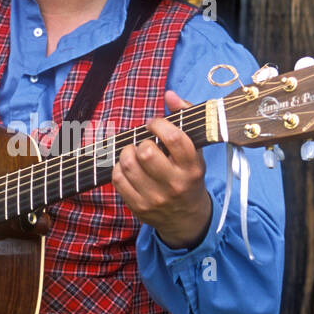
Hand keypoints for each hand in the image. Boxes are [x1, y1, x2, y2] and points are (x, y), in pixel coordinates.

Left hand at [111, 89, 211, 249]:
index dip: (158, 124)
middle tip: (144, 143)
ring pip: (128, 164)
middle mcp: (175, 184)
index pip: (173, 138)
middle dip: (141, 141)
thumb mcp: (195, 151)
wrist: (187, 218)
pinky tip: (128, 168)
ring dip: (127, 152)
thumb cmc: (189, 177)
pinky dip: (119, 168)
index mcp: (192, 167)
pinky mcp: (139, 207)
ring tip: (134, 153)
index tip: (154, 124)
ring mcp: (155, 197)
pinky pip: (118, 179)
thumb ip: (185, 118)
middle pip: (146, 152)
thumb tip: (169, 94)